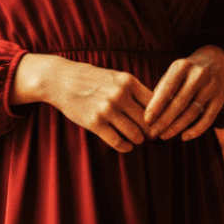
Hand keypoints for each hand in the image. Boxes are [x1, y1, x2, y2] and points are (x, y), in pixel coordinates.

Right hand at [14, 53, 153, 152]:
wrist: (62, 80)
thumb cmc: (93, 79)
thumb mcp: (117, 77)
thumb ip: (135, 90)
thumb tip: (157, 108)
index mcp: (129, 81)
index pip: (156, 103)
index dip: (161, 115)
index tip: (160, 122)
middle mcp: (120, 95)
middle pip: (147, 121)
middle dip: (151, 131)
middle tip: (151, 136)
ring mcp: (107, 110)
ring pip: (135, 134)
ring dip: (138, 140)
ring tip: (137, 140)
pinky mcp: (95, 123)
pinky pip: (118, 142)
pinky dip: (125, 147)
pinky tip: (126, 146)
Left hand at [144, 45, 223, 141]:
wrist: (216, 61)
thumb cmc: (186, 71)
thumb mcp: (174, 72)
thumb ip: (162, 89)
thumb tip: (151, 112)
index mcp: (182, 66)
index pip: (168, 88)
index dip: (157, 105)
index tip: (147, 120)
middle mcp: (199, 74)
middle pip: (180, 103)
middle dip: (164, 121)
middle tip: (152, 133)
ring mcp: (212, 86)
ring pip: (192, 112)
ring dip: (177, 127)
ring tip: (163, 136)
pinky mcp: (221, 98)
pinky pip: (209, 118)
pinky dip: (196, 130)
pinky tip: (184, 137)